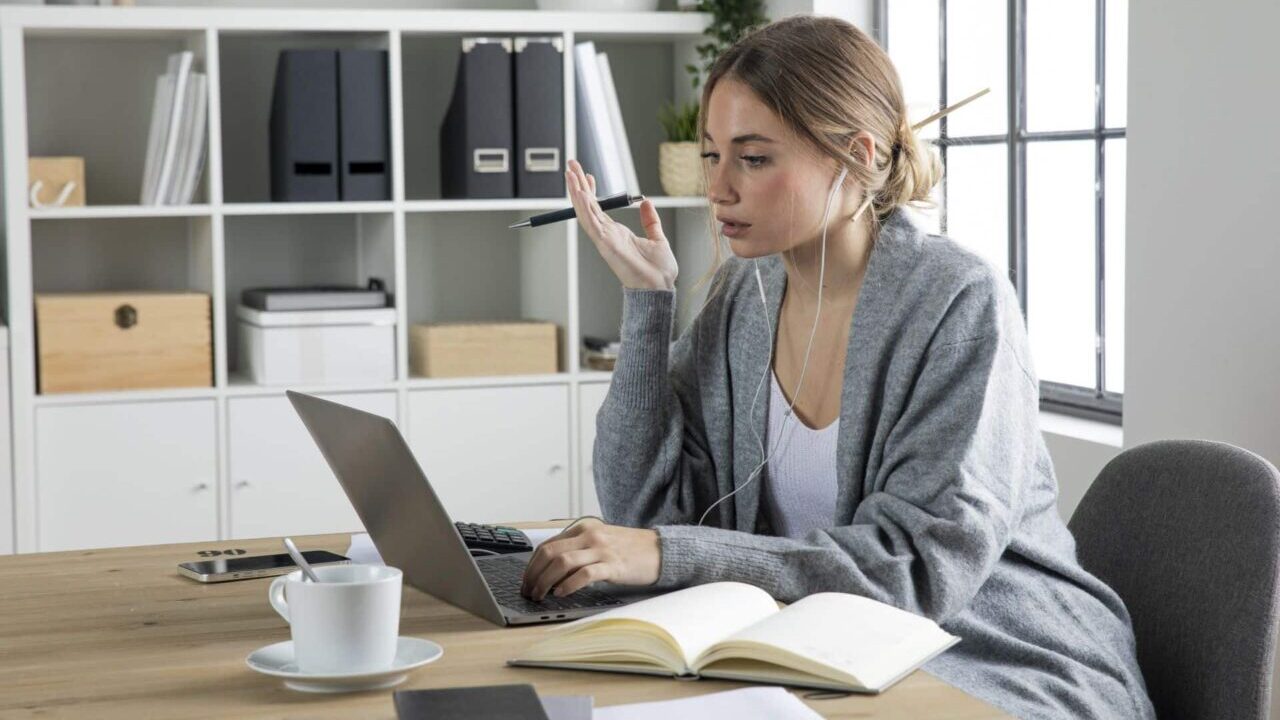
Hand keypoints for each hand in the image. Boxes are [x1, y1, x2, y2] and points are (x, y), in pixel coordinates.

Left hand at [520, 518, 660, 600]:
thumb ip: (578, 549)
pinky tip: (561, 593)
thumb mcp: (600, 541)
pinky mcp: (613, 565)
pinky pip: (584, 574)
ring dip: (545, 581)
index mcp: (583, 529)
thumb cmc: (629, 548)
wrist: (660, 549)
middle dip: (533, 575)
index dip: (531, 566)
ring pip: (562, 562)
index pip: (547, 545)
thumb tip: (551, 569)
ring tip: (541, 595)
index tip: (526, 581)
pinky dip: (569, 584)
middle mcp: (589, 536)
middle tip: (529, 591)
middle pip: (549, 553)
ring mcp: (601, 549)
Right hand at [566, 159, 677, 291]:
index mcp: (618, 233)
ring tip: (570, 173)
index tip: (588, 175)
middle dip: (579, 185)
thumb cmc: (658, 271)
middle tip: (571, 165)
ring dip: (577, 192)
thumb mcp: (658, 238)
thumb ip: (651, 222)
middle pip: (588, 205)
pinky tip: (580, 193)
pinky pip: (592, 223)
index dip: (592, 191)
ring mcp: (604, 239)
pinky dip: (585, 208)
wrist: (659, 287)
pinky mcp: (605, 244)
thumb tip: (647, 203)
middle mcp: (608, 235)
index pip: (599, 208)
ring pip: (586, 211)